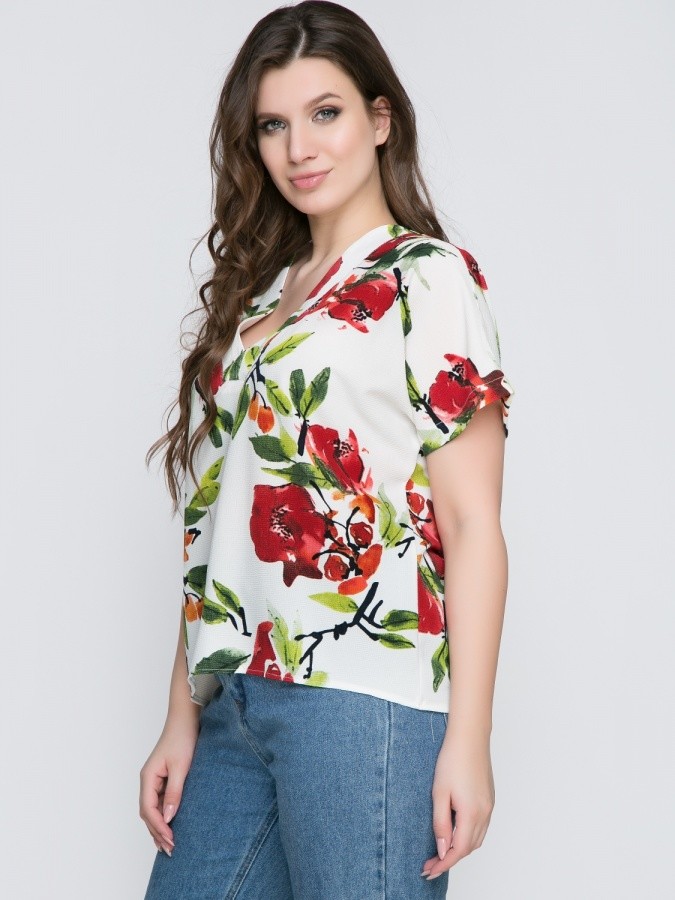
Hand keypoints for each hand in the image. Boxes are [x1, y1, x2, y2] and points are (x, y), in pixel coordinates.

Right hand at [139, 715, 199, 854]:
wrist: (186, 719)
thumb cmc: (182, 738)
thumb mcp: (181, 766)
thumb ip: (174, 792)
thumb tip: (169, 817)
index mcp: (148, 777)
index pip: (148, 810)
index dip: (158, 827)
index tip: (170, 840)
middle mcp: (148, 780)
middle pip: (147, 813)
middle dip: (157, 832)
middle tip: (170, 849)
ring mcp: (155, 779)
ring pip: (153, 809)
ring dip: (159, 826)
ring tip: (168, 845)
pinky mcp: (164, 778)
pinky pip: (160, 802)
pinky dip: (164, 816)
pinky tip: (171, 825)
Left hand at [421, 729, 494, 879]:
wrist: (470, 737)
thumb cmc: (452, 760)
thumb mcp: (439, 793)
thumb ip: (440, 823)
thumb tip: (442, 848)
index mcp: (472, 813)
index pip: (458, 850)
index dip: (443, 864)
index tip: (429, 871)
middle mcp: (485, 813)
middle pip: (469, 848)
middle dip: (450, 859)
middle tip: (430, 863)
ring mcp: (489, 806)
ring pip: (476, 839)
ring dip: (459, 848)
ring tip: (440, 851)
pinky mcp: (489, 799)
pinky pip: (480, 827)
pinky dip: (468, 836)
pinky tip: (455, 833)